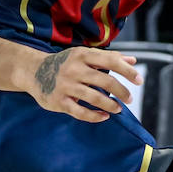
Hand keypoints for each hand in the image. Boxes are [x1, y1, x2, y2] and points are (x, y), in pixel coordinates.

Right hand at [24, 46, 140, 124]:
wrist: (33, 71)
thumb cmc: (64, 63)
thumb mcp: (84, 55)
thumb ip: (108, 57)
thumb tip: (132, 61)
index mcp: (82, 55)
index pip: (110, 61)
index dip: (127, 71)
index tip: (139, 80)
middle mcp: (74, 69)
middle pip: (106, 81)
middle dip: (122, 91)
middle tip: (130, 98)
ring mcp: (66, 86)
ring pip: (95, 98)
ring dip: (111, 105)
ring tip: (118, 108)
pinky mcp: (59, 102)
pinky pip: (81, 112)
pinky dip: (95, 116)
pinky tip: (104, 116)